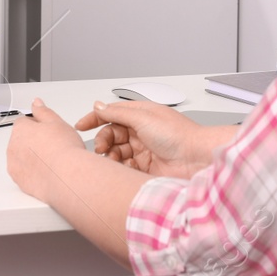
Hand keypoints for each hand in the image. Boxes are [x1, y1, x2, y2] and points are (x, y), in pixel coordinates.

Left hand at [7, 99, 85, 200]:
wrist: (67, 175)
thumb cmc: (64, 148)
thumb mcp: (57, 122)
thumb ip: (43, 111)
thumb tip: (36, 103)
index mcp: (20, 128)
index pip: (24, 121)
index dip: (39, 125)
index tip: (49, 131)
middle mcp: (12, 146)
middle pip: (22, 139)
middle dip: (34, 141)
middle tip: (53, 145)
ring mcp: (14, 164)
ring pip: (21, 157)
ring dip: (31, 157)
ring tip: (51, 160)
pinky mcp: (19, 180)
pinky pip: (24, 173)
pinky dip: (32, 172)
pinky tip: (47, 171)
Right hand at [75, 100, 216, 178]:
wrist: (195, 160)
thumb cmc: (178, 135)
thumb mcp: (143, 117)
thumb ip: (118, 113)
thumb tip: (99, 106)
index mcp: (142, 115)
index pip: (112, 114)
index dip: (96, 118)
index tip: (81, 126)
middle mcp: (142, 132)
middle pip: (112, 134)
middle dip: (104, 140)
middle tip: (102, 148)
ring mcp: (144, 150)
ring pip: (117, 152)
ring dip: (111, 155)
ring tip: (112, 159)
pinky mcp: (146, 168)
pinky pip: (125, 168)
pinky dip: (120, 168)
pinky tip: (123, 169)